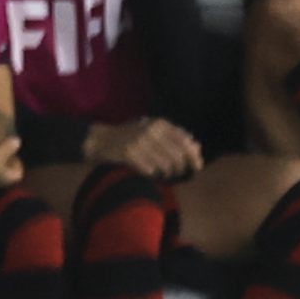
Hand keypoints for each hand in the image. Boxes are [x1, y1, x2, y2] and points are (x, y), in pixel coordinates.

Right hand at [84, 117, 202, 180]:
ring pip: (166, 166)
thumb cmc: (131, 135)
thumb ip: (174, 135)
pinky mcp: (130, 154)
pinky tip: (151, 173)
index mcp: (159, 123)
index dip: (194, 156)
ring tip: (163, 174)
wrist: (102, 140)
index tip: (197, 167)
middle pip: (178, 156)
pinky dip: (153, 175)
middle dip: (181, 168)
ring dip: (167, 174)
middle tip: (178, 174)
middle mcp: (151, 130)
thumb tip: (196, 146)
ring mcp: (140, 142)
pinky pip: (151, 170)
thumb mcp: (152, 129)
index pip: (185, 142)